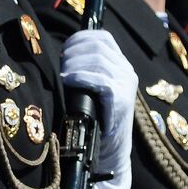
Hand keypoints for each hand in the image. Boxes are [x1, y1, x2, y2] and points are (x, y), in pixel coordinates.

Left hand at [60, 30, 136, 188]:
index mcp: (121, 65)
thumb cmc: (95, 119)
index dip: (80, 38)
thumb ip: (86, 70)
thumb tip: (61, 56)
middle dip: (73, 51)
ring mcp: (126, 85)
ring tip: (63, 75)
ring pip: (98, 60)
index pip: (102, 37)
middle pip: (98, 46)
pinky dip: (81, 76)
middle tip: (61, 65)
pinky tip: (69, 80)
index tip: (64, 48)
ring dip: (74, 64)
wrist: (110, 150)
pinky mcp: (121, 100)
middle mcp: (127, 71)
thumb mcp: (93, 89)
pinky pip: (100, 80)